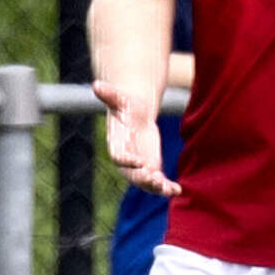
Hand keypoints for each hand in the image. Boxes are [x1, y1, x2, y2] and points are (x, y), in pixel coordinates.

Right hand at [92, 80, 176, 196]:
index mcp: (116, 143)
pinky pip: (156, 181)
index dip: (126, 160)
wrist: (134, 111)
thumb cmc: (125, 104)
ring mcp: (137, 165)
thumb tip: (97, 84)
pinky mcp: (149, 166)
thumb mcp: (119, 98)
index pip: (118, 155)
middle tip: (154, 179)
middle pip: (131, 174)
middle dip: (142, 178)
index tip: (139, 161)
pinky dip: (166, 187)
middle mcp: (125, 158)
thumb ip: (109, 95)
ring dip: (155, 187)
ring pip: (144, 181)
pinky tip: (178, 190)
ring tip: (168, 189)